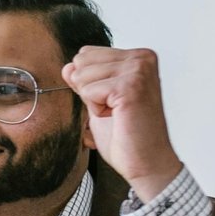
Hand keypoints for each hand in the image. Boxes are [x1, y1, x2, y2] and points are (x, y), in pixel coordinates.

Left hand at [61, 47, 181, 200]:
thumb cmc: (127, 135)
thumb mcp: (99, 100)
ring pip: (82, 76)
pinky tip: (117, 117)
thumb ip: (84, 80)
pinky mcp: (129, 87)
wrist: (147, 162)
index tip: (113, 101)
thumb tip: (68, 66)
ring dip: (93, 102)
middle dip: (89, 91)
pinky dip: (96, 110)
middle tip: (114, 110)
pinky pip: (88, 91)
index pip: (86, 54)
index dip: (90, 83)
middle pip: (81, 61)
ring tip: (117, 114)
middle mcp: (141, 58)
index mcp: (138, 56)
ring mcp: (138, 70)